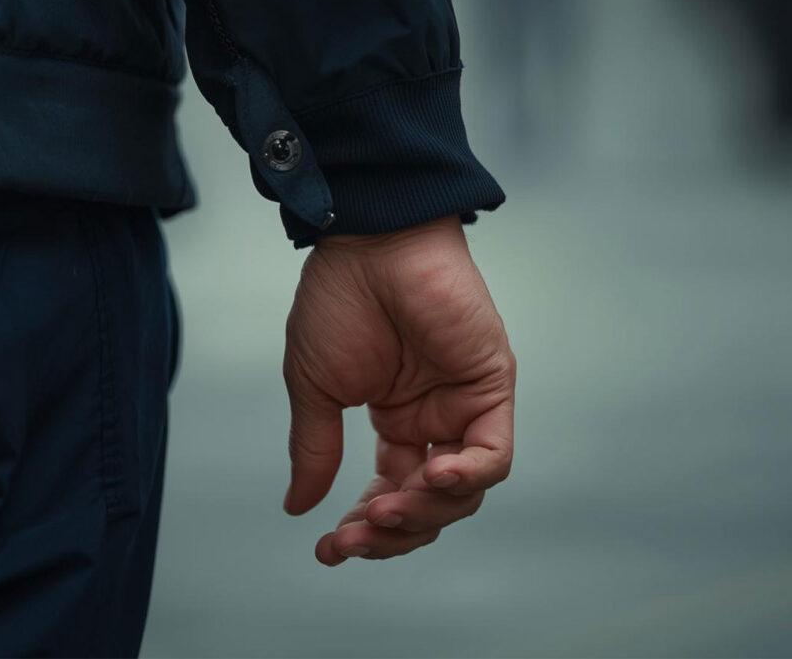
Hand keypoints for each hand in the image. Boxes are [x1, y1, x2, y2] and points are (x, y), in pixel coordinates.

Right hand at [282, 215, 515, 564]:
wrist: (366, 244)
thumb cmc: (338, 301)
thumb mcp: (317, 389)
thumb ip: (314, 450)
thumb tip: (298, 508)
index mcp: (396, 422)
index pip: (391, 495)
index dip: (365, 530)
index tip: (329, 548)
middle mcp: (435, 420)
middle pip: (430, 506)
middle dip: (392, 533)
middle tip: (354, 536)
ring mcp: (465, 405)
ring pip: (464, 493)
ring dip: (423, 513)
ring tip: (384, 511)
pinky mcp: (490, 385)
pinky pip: (493, 455)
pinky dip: (464, 478)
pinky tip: (428, 477)